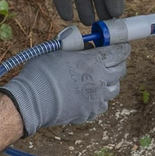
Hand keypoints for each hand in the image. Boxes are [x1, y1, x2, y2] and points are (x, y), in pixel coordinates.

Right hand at [0, 42, 129, 135]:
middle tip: (111, 59)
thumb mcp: (57, 49)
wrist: (32, 101)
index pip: (120, 52)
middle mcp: (100, 80)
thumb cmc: (41, 72)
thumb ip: (74, 44)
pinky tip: (89, 94)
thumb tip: (84, 43)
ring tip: (99, 77)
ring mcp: (97, 99)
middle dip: (118, 62)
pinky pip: (102, 104)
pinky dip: (99, 98)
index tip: (121, 46)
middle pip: (120, 70)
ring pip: (114, 88)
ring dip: (110, 81)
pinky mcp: (90, 112)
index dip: (122, 47)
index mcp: (94, 61)